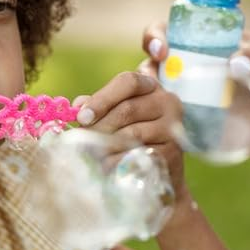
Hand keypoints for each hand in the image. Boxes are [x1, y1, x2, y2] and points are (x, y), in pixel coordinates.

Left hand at [71, 67, 185, 199]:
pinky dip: (117, 161)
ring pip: (132, 133)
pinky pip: (138, 154)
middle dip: (99, 126)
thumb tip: (76, 105)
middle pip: (127, 109)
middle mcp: (167, 102)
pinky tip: (106, 166)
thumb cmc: (131, 135)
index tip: (81, 117)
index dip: (102, 98)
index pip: (128, 82)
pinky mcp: (173, 151)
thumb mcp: (117, 115)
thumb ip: (98, 106)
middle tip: (80, 140)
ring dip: (106, 145)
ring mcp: (172, 127)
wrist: (156, 167)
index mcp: (151, 86)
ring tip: (90, 154)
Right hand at [142, 21, 249, 151]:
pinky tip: (168, 137)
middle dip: (142, 75)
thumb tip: (236, 65)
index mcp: (212, 46)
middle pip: (152, 72)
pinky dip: (167, 138)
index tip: (162, 48)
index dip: (155, 38)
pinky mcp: (212, 135)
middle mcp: (200, 74)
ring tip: (159, 111)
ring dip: (148, 108)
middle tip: (155, 82)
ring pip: (158, 105)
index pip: (169, 35)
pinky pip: (180, 137)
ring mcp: (203, 105)